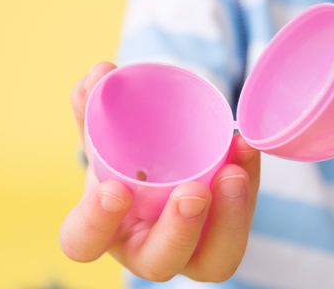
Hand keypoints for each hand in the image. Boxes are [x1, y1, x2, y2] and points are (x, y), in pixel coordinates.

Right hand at [59, 62, 260, 282]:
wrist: (156, 173)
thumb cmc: (122, 162)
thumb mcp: (104, 136)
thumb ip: (94, 107)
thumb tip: (100, 72)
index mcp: (102, 232)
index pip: (84, 242)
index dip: (96, 223)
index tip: (114, 190)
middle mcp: (144, 251)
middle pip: (159, 261)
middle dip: (179, 230)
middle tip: (193, 192)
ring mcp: (190, 253)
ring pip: (213, 260)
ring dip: (229, 217)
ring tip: (234, 172)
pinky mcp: (224, 240)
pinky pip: (240, 224)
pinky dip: (249, 186)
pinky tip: (247, 150)